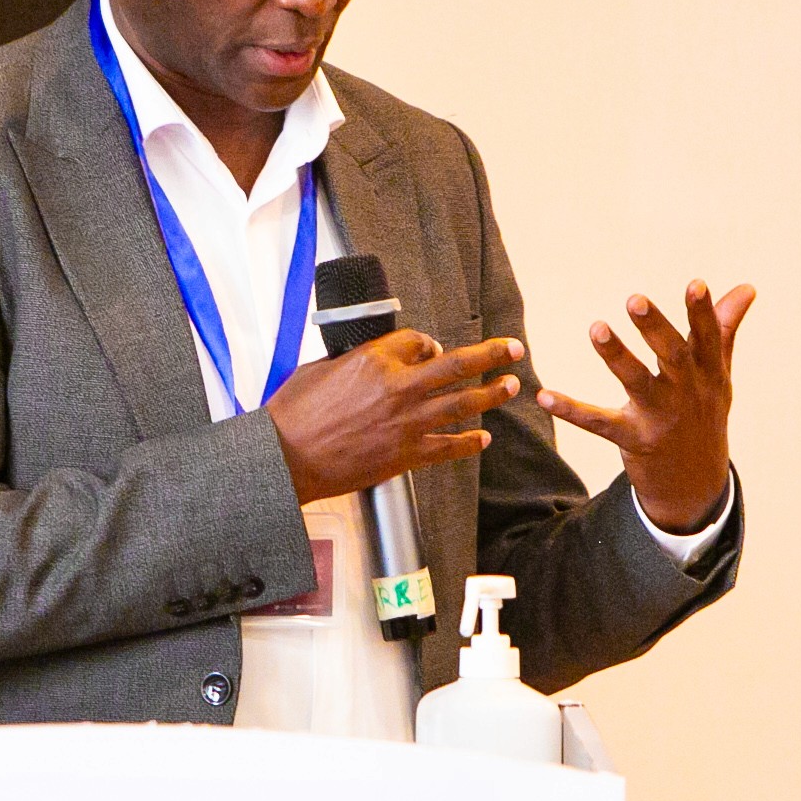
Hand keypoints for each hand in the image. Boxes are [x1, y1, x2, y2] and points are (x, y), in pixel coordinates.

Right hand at [265, 331, 525, 503]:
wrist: (287, 458)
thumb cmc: (293, 414)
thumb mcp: (320, 368)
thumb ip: (353, 361)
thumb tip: (370, 359)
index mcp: (374, 360)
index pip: (418, 341)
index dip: (429, 343)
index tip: (433, 348)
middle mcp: (398, 387)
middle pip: (456, 365)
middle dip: (490, 354)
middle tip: (513, 348)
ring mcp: (406, 423)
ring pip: (462, 403)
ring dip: (491, 393)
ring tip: (511, 385)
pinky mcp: (406, 455)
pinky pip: (448, 447)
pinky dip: (469, 442)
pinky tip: (483, 439)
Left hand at [536, 280, 753, 533]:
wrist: (695, 484)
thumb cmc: (703, 414)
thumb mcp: (718, 375)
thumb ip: (723, 329)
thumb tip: (746, 287)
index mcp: (708, 374)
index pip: (708, 338)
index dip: (703, 312)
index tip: (697, 283)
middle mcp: (687, 393)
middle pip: (672, 356)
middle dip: (654, 328)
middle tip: (634, 299)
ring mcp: (661, 418)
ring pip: (637, 383)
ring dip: (616, 356)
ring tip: (596, 328)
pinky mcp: (633, 440)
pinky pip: (599, 424)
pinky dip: (572, 411)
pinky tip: (545, 396)